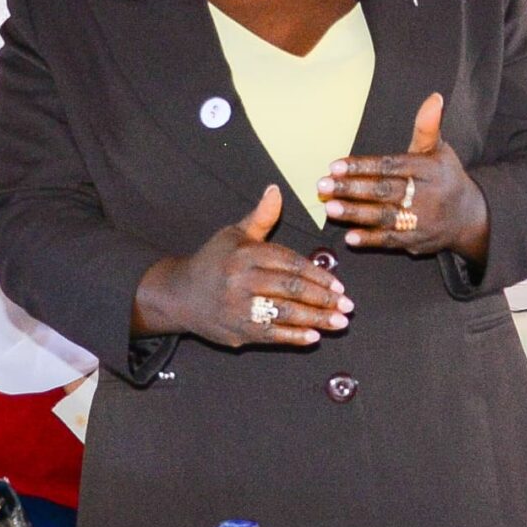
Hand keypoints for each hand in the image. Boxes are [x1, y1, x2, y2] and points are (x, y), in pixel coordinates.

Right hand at [133, 186, 352, 347]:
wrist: (178, 295)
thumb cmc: (213, 261)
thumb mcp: (234, 234)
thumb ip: (261, 217)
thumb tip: (275, 189)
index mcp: (245, 254)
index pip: (289, 263)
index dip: (317, 274)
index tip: (339, 283)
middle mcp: (241, 280)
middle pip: (291, 289)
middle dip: (323, 298)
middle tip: (348, 304)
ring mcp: (238, 307)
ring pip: (284, 313)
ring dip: (316, 319)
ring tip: (340, 321)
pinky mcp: (236, 330)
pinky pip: (270, 334)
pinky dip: (293, 337)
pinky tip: (314, 337)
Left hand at [319, 93, 488, 257]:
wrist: (469, 217)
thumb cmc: (445, 177)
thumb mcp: (439, 150)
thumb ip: (427, 127)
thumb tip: (433, 97)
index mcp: (429, 169)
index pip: (392, 165)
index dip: (363, 165)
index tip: (335, 165)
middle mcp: (427, 195)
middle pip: (386, 190)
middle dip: (352, 189)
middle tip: (322, 186)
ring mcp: (422, 220)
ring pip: (385, 216)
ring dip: (356, 214)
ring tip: (330, 208)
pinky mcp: (418, 241)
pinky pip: (392, 241)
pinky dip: (371, 239)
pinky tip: (350, 237)